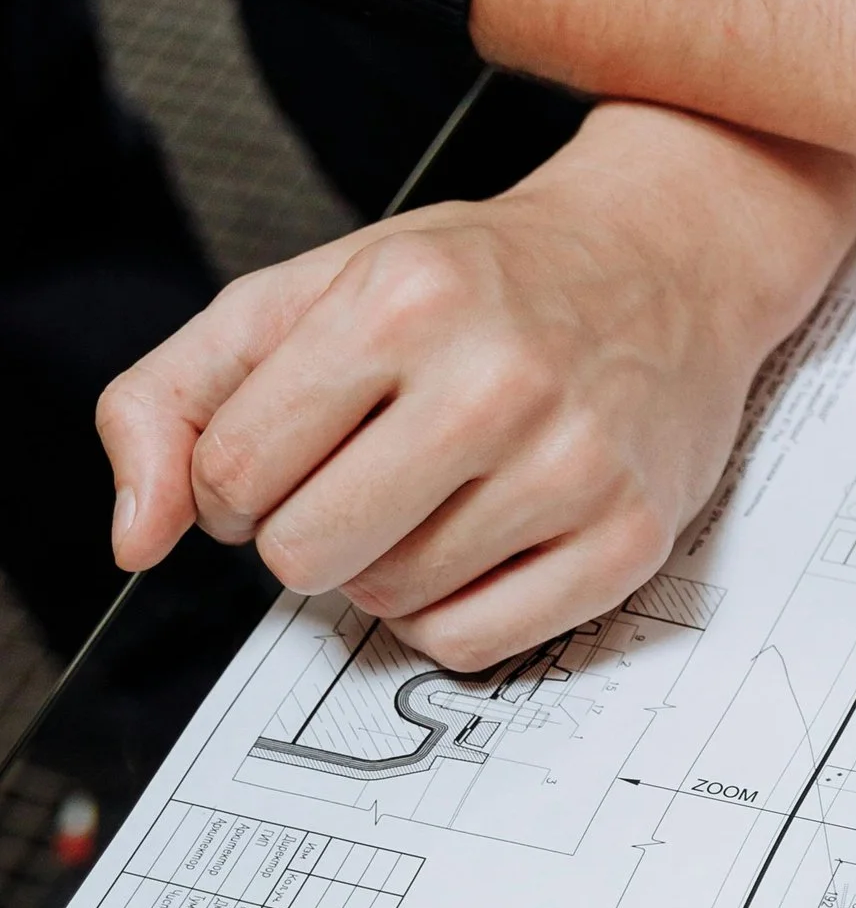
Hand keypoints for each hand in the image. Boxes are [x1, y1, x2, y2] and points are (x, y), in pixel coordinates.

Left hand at [98, 108, 855, 668]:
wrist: (667, 261)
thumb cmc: (482, 281)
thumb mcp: (310, 291)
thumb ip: (178, 395)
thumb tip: (137, 537)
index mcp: (401, 300)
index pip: (231, 473)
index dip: (234, 481)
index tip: (285, 452)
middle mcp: (496, 381)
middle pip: (303, 553)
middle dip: (304, 530)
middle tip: (356, 478)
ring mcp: (574, 466)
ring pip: (388, 603)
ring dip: (383, 568)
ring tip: (434, 496)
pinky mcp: (628, 539)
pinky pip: (473, 646)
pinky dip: (449, 614)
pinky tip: (477, 543)